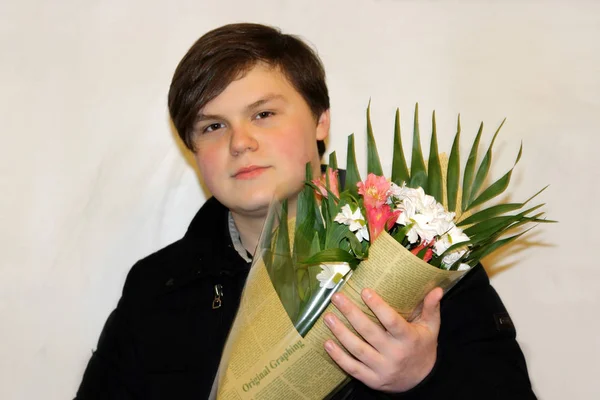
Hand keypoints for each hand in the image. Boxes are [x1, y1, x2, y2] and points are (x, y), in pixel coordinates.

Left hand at [323, 287, 442, 392]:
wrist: (422, 382)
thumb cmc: (423, 347)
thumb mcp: (431, 328)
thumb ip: (431, 308)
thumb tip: (438, 289)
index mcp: (409, 338)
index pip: (392, 321)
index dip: (378, 306)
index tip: (364, 291)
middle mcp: (394, 354)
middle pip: (369, 332)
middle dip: (351, 313)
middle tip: (337, 297)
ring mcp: (382, 368)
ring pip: (357, 349)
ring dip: (340, 332)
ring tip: (327, 317)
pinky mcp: (372, 380)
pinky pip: (352, 368)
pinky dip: (338, 356)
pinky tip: (327, 343)